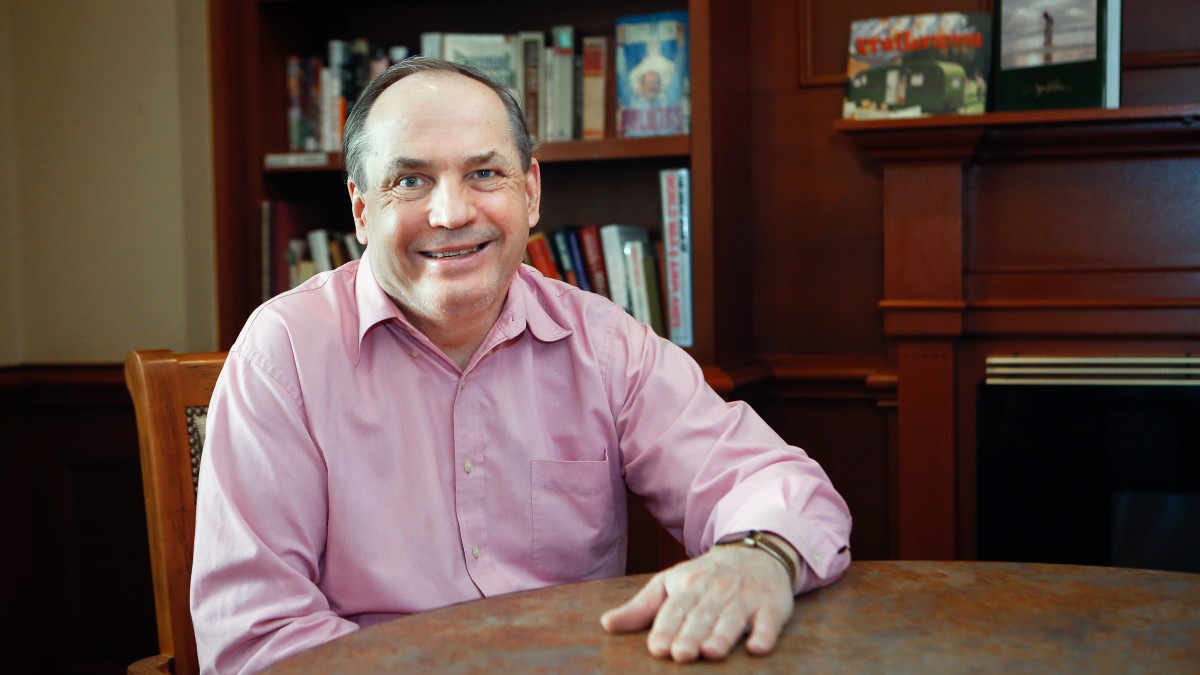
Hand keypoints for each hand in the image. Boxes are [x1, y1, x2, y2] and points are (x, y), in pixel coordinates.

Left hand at [599, 540, 795, 661]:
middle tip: (681, 655)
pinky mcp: (772, 605)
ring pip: (732, 618)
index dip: (666, 629)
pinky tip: (757, 647)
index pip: (675, 609)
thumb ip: (641, 607)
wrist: (757, 553)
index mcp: (689, 585)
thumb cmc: (706, 577)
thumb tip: (606, 624)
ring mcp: (746, 597)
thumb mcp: (671, 583)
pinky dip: (764, 633)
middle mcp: (716, 590)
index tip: (658, 649)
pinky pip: (770, 620)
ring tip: (711, 652)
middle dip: (691, 635)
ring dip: (723, 635)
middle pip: (702, 616)